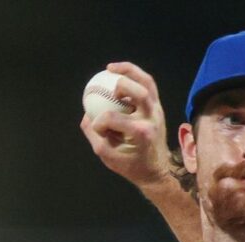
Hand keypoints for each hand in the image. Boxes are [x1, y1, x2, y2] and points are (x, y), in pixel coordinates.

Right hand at [79, 62, 172, 188]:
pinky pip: (148, 85)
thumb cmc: (132, 165)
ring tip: (110, 68)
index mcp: (141, 133)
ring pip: (147, 83)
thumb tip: (86, 115)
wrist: (156, 170)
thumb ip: (94, 136)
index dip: (99, 122)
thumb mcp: (108, 157)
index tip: (96, 129)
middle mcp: (152, 119)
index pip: (114, 118)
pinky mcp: (158, 107)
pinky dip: (134, 75)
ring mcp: (157, 111)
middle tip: (109, 92)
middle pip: (140, 94)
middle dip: (121, 87)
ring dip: (129, 71)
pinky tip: (119, 72)